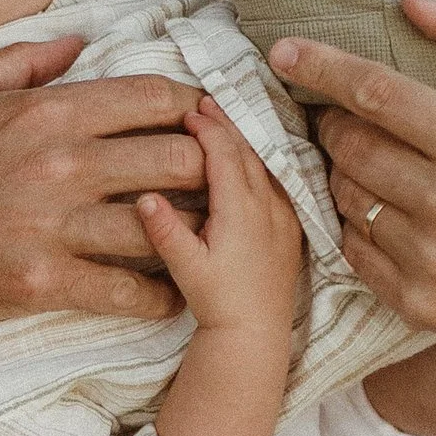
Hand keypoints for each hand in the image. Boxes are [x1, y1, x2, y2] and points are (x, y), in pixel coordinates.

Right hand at [0, 50, 204, 329]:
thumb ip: (26, 67)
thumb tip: (76, 42)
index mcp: (46, 110)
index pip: (157, 96)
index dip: (197, 112)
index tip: (208, 130)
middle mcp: (59, 161)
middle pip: (181, 156)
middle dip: (210, 175)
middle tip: (220, 194)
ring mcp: (51, 224)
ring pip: (167, 226)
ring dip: (193, 239)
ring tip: (206, 249)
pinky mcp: (40, 281)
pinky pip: (131, 292)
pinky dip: (160, 297)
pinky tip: (168, 297)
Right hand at [136, 104, 301, 333]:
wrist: (256, 333)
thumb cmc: (219, 302)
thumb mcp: (186, 268)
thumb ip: (166, 231)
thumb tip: (145, 197)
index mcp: (241, 209)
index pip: (225, 153)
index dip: (206, 127)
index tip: (189, 110)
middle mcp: (268, 205)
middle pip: (248, 150)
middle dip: (226, 124)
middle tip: (207, 102)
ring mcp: (284, 215)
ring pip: (265, 163)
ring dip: (244, 140)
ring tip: (226, 123)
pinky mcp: (291, 228)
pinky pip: (277, 181)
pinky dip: (261, 161)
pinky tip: (251, 160)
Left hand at [275, 0, 435, 360]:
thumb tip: (412, 0)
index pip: (378, 94)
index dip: (324, 68)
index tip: (283, 51)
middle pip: (350, 145)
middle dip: (335, 123)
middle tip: (347, 117)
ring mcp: (430, 258)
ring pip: (343, 195)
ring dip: (344, 171)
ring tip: (372, 161)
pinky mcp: (414, 298)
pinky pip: (350, 245)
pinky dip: (354, 220)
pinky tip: (383, 208)